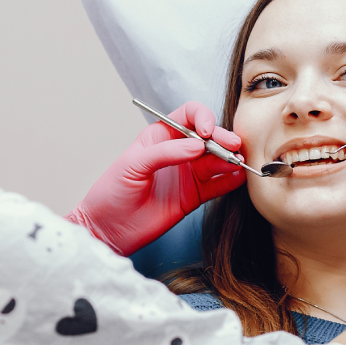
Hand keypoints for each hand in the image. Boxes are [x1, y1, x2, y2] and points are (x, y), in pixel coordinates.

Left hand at [66, 102, 244, 255]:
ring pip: (217, 160)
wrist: (108, 228)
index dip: (202, 118)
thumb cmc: (111, 192)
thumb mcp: (132, 164)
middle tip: (233, 147)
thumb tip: (198, 146)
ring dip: (230, 159)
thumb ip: (165, 153)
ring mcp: (188, 174)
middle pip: (209, 137)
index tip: (206, 132)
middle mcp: (178, 152)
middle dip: (223, 139)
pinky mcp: (194, 196)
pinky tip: (237, 178)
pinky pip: (218, 185)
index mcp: (161, 136)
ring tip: (237, 163)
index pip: (189, 116)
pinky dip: (230, 181)